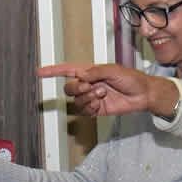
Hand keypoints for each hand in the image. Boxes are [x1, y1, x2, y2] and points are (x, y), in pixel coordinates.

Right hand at [38, 63, 157, 116]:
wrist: (143, 94)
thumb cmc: (131, 78)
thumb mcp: (113, 70)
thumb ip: (96, 72)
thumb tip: (80, 76)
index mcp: (89, 71)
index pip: (67, 70)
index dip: (52, 71)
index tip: (39, 72)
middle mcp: (88, 84)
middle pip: (69, 88)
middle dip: (77, 88)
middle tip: (91, 86)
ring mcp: (91, 97)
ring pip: (76, 101)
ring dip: (87, 97)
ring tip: (102, 94)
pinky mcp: (96, 109)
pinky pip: (84, 110)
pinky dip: (90, 106)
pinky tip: (100, 102)